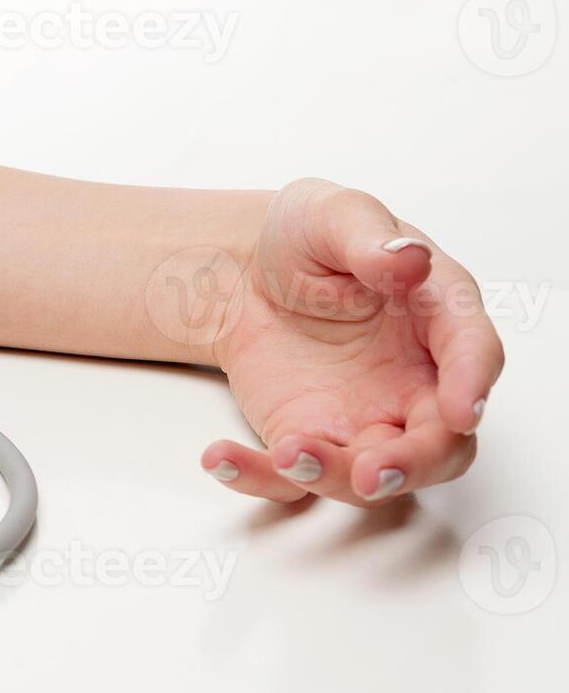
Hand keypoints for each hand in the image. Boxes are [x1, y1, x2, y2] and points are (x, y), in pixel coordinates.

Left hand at [201, 179, 503, 505]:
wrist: (245, 268)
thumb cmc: (308, 236)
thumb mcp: (334, 215)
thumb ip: (371, 240)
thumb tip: (407, 260)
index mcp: (436, 316)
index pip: (473, 354)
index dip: (473, 384)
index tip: (464, 409)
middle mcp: (413, 381)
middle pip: (438, 444)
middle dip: (410, 465)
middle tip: (370, 472)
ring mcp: (362, 418)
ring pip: (368, 474)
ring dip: (331, 475)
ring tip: (285, 453)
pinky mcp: (307, 437)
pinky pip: (291, 477)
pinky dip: (259, 477)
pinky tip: (220, 457)